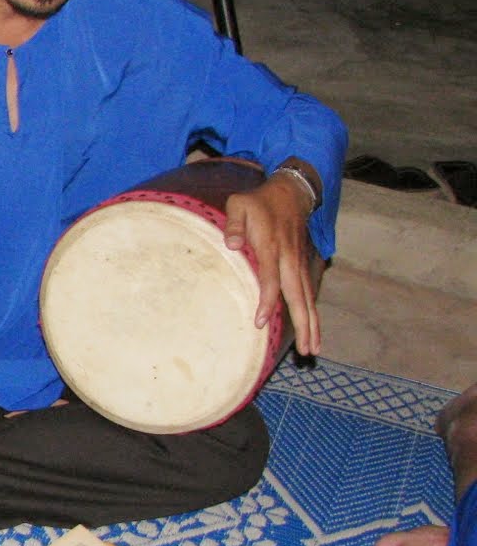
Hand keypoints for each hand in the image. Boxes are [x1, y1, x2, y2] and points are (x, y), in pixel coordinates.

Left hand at [224, 174, 320, 355]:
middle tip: (307, 351)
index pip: (271, 279)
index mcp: (271, 247)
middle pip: (298, 296)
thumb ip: (233, 224)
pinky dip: (312, 313)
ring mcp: (298, 264)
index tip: (262, 322)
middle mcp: (289, 259)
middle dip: (302, 324)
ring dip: (312, 325)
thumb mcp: (239, 205)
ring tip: (314, 350)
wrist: (290, 194)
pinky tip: (313, 332)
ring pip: (307, 298)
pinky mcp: (301, 266)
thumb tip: (231, 243)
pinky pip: (308, 293)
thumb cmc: (258, 202)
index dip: (267, 301)